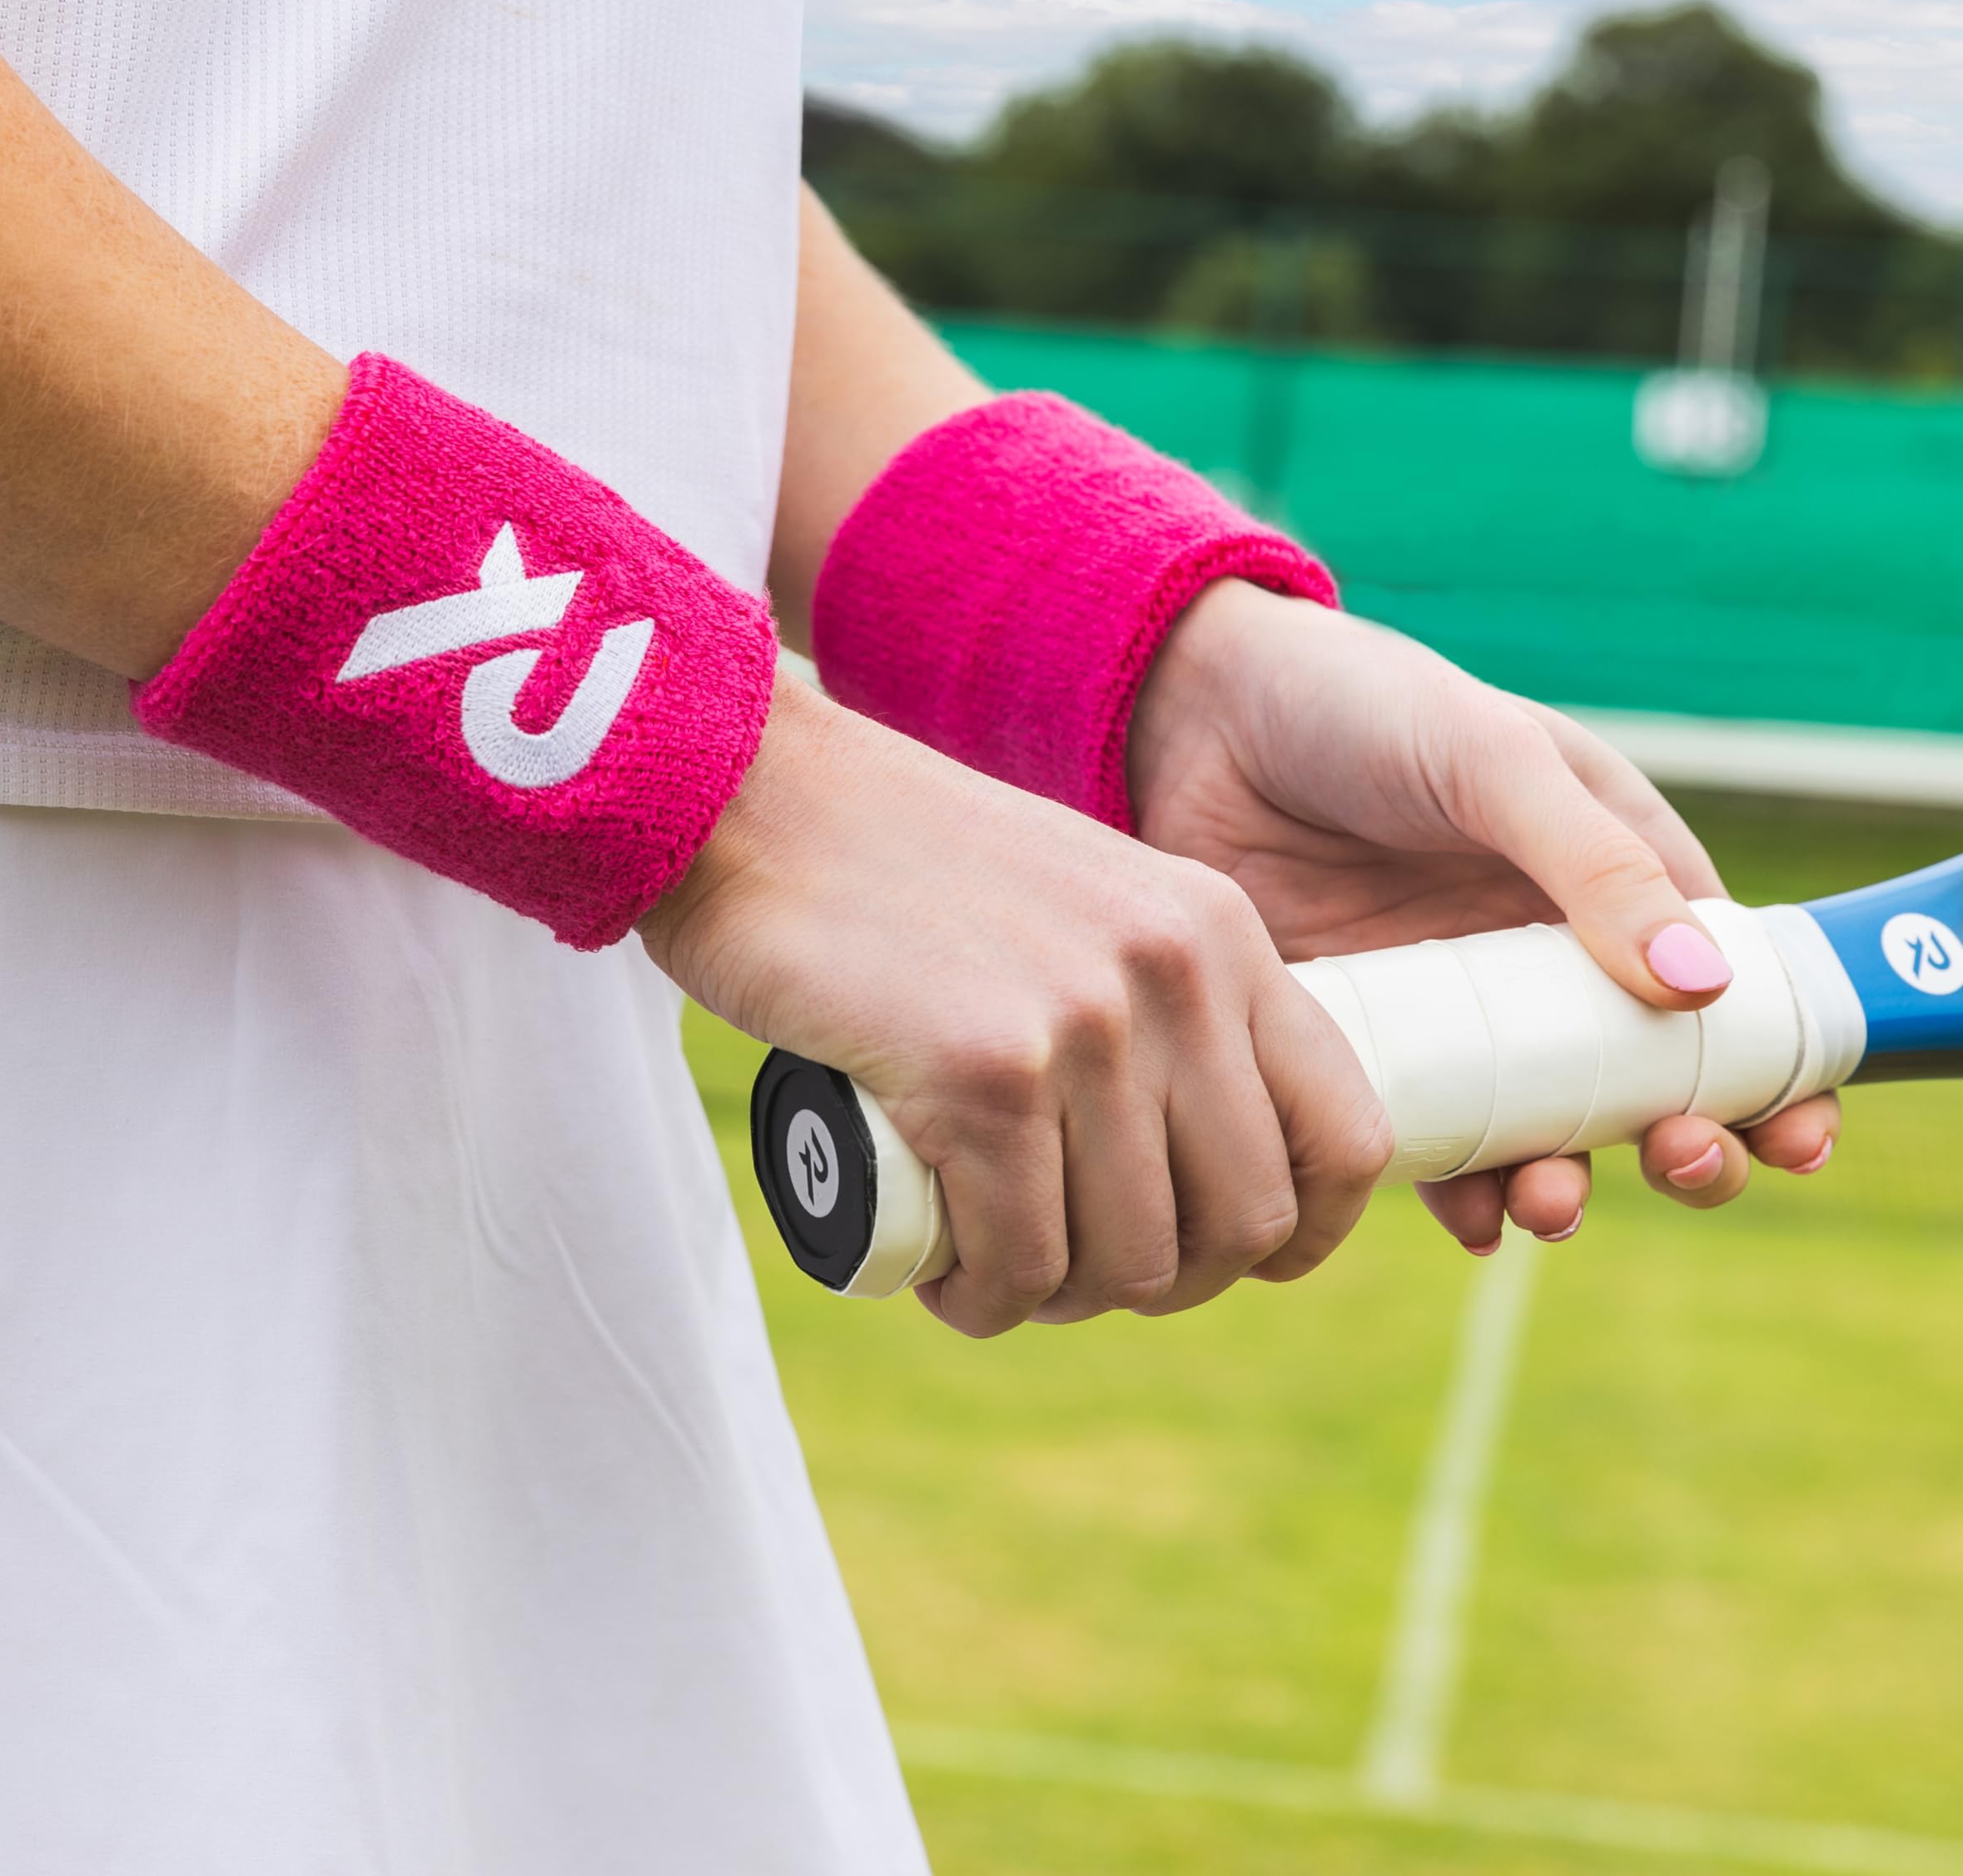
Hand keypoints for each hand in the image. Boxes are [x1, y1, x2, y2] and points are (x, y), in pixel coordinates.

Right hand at [642, 672, 1391, 1335]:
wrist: (756, 802)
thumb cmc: (899, 873)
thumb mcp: (1081, 909)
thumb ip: (1154, 1002)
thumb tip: (1193, 1163)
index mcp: (1219, 931)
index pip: (1347, 1133)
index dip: (1303, 1234)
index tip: (1222, 1256)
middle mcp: (1176, 975)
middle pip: (1242, 1223)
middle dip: (1161, 1281)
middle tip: (1070, 1263)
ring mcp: (1087, 1024)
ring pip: (1129, 1260)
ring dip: (1059, 1297)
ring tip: (993, 1263)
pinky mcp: (984, 1072)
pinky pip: (1022, 1260)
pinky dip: (985, 1300)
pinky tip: (948, 1279)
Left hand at [1125, 582, 1839, 1251]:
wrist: (1194, 711)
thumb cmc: (1360, 702)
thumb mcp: (1491, 760)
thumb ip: (1592, 863)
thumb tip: (1705, 986)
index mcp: (1605, 878)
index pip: (1719, 989)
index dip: (1765, 1069)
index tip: (1793, 1134)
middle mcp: (1538, 958)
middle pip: (1640, 1083)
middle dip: (1679, 1143)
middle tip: (1678, 1161)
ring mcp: (1453, 1010)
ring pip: (1537, 1130)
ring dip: (1564, 1184)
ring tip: (1549, 1200)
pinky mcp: (1365, 1043)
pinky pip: (1425, 1140)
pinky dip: (1455, 1192)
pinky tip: (1467, 1220)